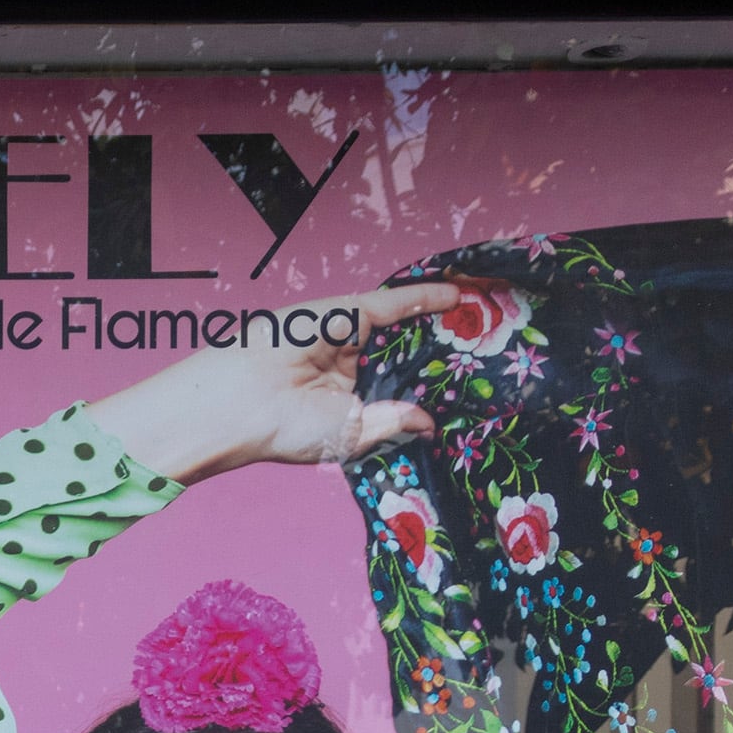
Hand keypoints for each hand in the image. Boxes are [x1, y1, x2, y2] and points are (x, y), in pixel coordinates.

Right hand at [91, 279, 468, 487]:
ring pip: (406, 328)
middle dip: (444, 352)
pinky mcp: (345, 313)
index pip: (399, 388)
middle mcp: (352, 366)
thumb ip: (391, 422)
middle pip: (408, 354)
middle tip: (489, 349)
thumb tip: (428, 420)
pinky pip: (394, 304)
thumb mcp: (351, 434)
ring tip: (487, 321)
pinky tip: (460, 298)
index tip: (466, 385)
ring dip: (442, 325)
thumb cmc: (287, 429)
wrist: (244, 404)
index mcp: (349, 400)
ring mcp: (349, 337)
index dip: (430, 384)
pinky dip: (426, 298)